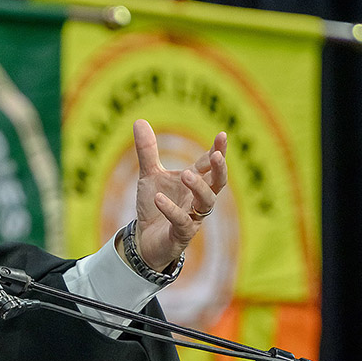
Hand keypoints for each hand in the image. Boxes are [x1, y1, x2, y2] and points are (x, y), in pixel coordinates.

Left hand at [129, 119, 227, 270]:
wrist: (144, 240)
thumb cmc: (155, 206)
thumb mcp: (149, 175)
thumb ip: (147, 151)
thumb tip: (139, 120)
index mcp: (194, 183)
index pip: (209, 165)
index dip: (217, 151)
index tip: (222, 135)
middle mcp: (197, 200)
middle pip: (218, 184)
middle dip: (220, 170)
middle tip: (217, 156)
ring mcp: (192, 217)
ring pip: (206, 203)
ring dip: (198, 188)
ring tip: (186, 175)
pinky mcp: (181, 234)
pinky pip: (181, 221)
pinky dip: (171, 209)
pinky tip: (159, 198)